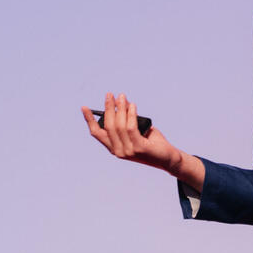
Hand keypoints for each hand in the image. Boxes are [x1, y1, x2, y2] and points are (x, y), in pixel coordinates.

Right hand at [81, 93, 204, 192]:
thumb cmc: (152, 143)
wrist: (167, 158)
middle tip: (110, 95)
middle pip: (108, 126)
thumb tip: (121, 101)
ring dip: (120, 108)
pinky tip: (133, 106)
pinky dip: (131, 114)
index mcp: (114, 148)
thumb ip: (128, 118)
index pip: (97, 133)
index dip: (89, 120)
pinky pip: (131, 128)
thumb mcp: (137, 129)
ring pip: (119, 126)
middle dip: (108, 108)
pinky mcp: (139, 148)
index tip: (84, 108)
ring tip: (122, 97)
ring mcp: (128, 151)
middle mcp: (118, 151)